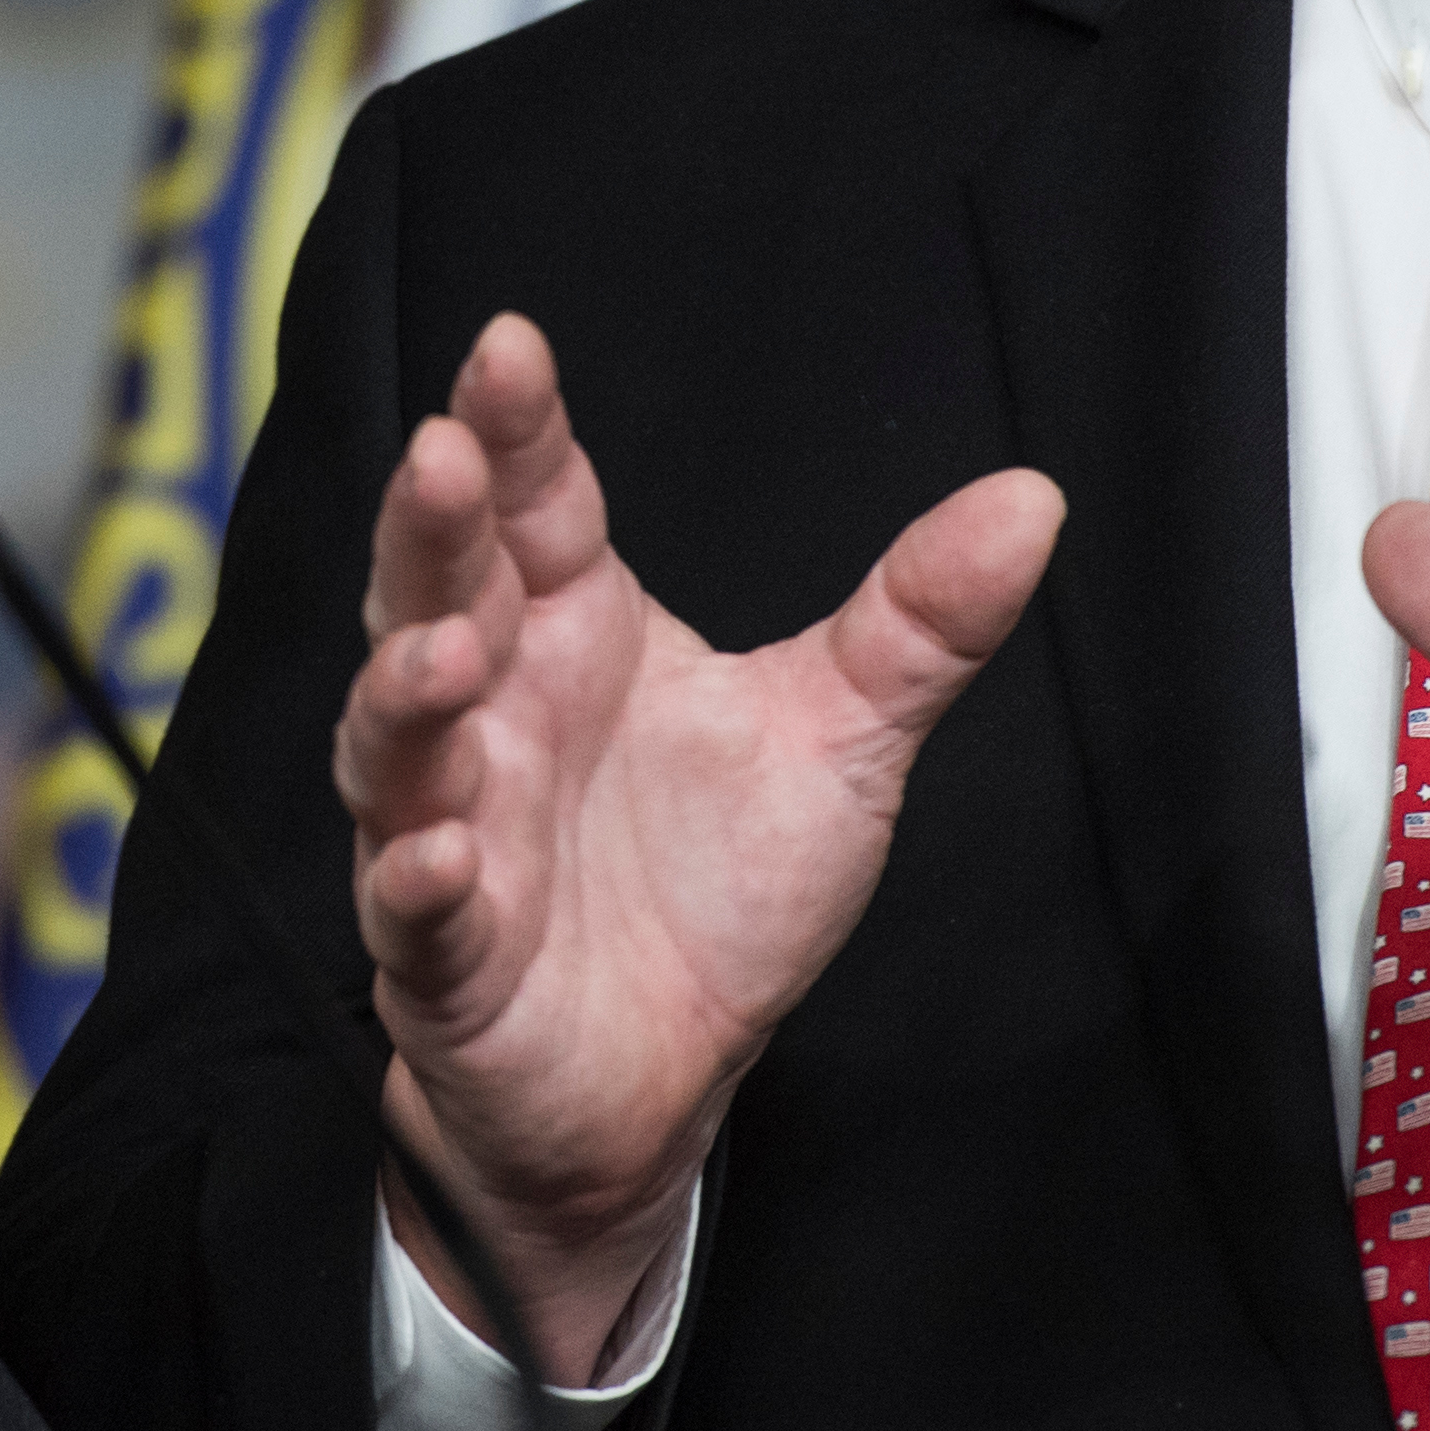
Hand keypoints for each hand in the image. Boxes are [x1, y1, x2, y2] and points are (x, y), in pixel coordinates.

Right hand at [337, 312, 1063, 1377]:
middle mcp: (497, 713)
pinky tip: (445, 857)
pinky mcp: (446, 955)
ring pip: (396, 744)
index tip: (509, 347)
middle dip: (429, 527)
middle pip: (436, 594)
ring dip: (403, 694)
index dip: (512, 428)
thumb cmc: (718, 893)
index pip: (534, 507)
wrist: (662, 1083)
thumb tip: (1033, 496)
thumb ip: (918, 623)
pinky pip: (412, 910)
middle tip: (441, 455)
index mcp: (575, 634)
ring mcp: (453, 827)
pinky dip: (418, 881)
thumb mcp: (839, 743)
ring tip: (447, 653)